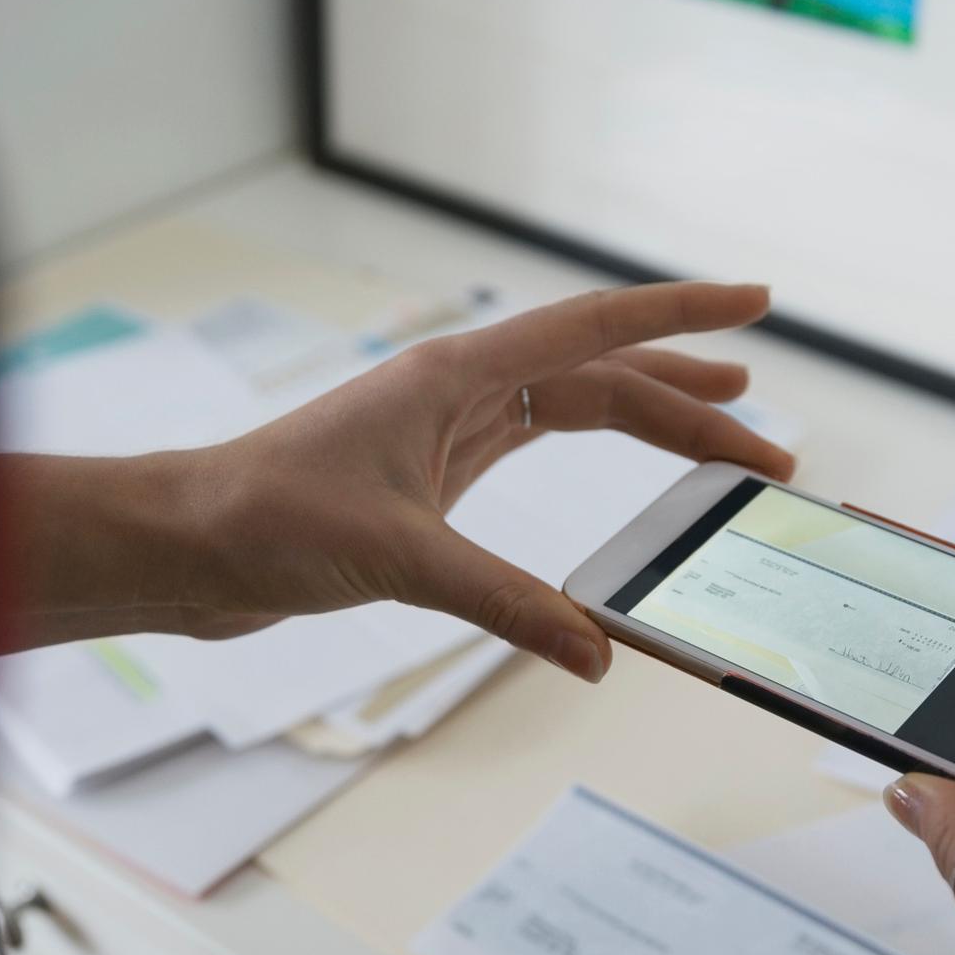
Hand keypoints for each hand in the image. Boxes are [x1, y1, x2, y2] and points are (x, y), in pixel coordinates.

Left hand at [0, 282, 793, 669]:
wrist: (187, 543)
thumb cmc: (266, 520)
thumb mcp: (399, 559)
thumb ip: (505, 603)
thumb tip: (593, 654)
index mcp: (458, 376)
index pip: (596, 329)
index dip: (683, 313)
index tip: (755, 299)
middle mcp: (460, 389)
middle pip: (603, 377)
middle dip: (691, 403)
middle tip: (768, 444)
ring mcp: (445, 429)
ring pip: (574, 411)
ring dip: (651, 427)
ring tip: (725, 450)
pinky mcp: (430, 475)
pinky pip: (537, 449)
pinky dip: (595, 461)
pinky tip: (627, 486)